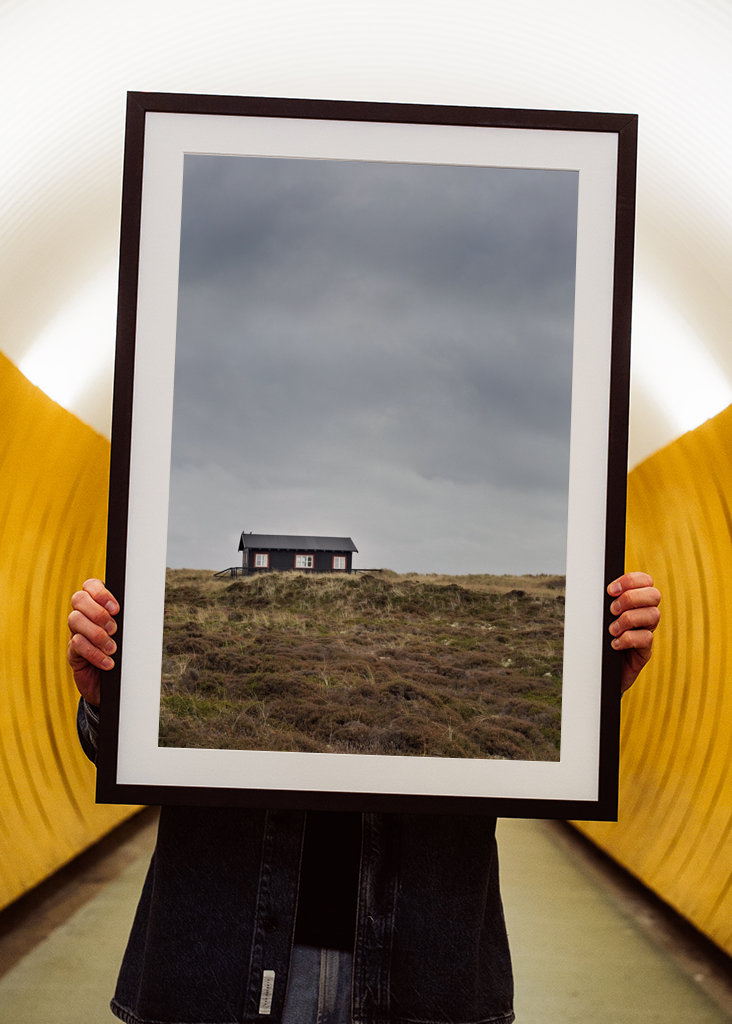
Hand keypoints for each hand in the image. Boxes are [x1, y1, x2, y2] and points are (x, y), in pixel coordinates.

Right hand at [67, 579, 119, 705]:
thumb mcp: (130, 634)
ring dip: (97, 634)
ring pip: (75, 620)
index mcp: (98, 605)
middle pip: (78, 599)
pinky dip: (94, 653)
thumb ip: (131, 619)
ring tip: (112, 648)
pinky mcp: (73, 652)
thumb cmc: (125, 654)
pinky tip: (108, 662)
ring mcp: (76, 632)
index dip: (100, 592)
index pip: (90, 585)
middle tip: (114, 629)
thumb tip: (146, 607)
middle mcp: (84, 615)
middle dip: (97, 612)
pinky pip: (77, 644)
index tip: (116, 608)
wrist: (116, 684)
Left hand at [607, 571, 660, 692]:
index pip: (645, 581)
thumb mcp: (599, 618)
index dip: (631, 580)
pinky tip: (614, 644)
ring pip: (653, 615)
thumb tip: (590, 586)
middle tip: (612, 610)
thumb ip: (602, 602)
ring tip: (612, 630)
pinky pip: (646, 638)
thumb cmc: (597, 640)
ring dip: (628, 619)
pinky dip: (627, 639)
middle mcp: (645, 615)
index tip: (610, 590)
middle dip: (630, 598)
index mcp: (635, 602)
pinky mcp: (645, 651)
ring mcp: (647, 632)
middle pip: (654, 595)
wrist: (598, 671)